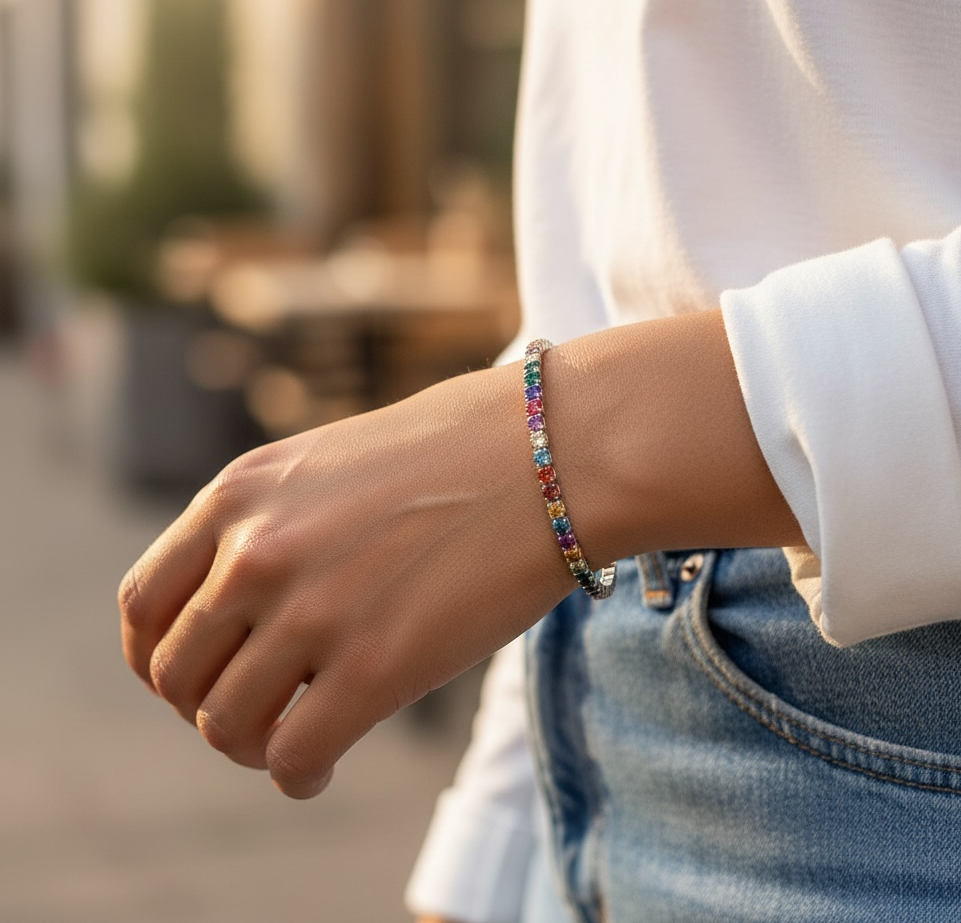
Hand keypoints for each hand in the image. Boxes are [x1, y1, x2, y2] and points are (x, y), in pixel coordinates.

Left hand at [119, 313, 799, 797]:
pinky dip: (298, 775)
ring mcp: (311, 612)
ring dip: (254, 746)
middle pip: (177, 676)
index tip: (198, 677)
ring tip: (294, 741)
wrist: (557, 452)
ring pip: (226, 726)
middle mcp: (256, 552)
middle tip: (261, 712)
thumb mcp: (336, 462)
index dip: (158, 659)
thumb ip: (278, 522)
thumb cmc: (465, 448)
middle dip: (211, 707)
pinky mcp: (374, 669)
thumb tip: (255, 598)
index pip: (141, 605)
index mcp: (240, 495)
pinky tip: (323, 766)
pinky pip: (292, 758)